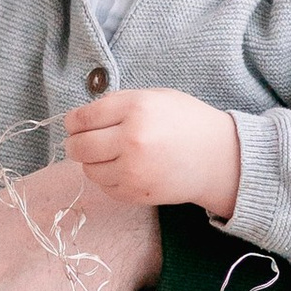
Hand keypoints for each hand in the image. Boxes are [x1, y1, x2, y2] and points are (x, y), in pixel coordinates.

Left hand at [63, 85, 240, 222]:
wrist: (217, 158)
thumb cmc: (185, 122)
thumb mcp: (154, 97)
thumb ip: (117, 104)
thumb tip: (79, 120)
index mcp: (136, 109)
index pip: (83, 118)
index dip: (73, 122)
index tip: (74, 124)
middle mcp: (132, 139)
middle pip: (79, 146)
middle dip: (76, 144)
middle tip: (83, 142)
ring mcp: (133, 170)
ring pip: (89, 169)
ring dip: (93, 162)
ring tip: (111, 155)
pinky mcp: (136, 193)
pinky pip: (104, 187)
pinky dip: (108, 178)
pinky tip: (125, 168)